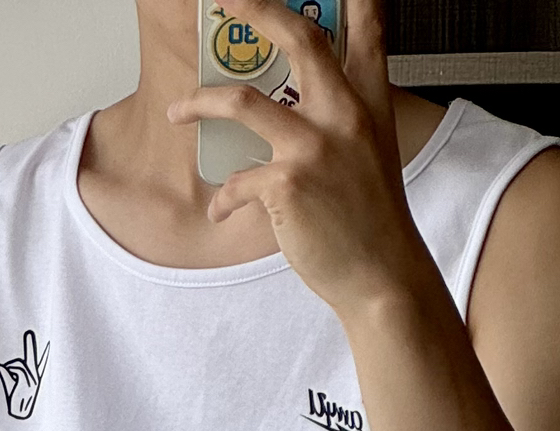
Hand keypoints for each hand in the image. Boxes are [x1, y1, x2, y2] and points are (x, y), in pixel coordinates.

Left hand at [170, 0, 434, 319]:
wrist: (380, 274)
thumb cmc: (371, 219)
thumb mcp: (371, 150)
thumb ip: (343, 114)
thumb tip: (300, 100)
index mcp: (368, 101)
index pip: (366, 27)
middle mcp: (344, 113)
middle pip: (299, 38)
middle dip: (257, 10)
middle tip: (225, 1)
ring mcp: (315, 147)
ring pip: (243, 102)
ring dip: (200, 103)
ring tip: (178, 111)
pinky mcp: (288, 185)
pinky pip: (235, 181)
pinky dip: (221, 199)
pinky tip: (220, 210)